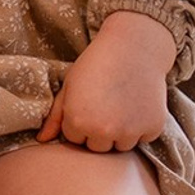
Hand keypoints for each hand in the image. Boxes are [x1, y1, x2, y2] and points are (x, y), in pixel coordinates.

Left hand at [37, 10, 174, 152]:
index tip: (87, 103)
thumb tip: (42, 140)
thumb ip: (56, 116)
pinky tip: (138, 104)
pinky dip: (142, 126)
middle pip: (98, 147)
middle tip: (105, 105)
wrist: (133, 47)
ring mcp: (130, 132)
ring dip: (121, 132)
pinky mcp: (152, 128)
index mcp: (78, 122)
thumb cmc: (96, 64)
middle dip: (99, 131)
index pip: (74, 139)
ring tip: (121, 104)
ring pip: (121, 146)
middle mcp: (103, 132)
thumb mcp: (70, 85)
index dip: (79, 121)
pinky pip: (144, 138)